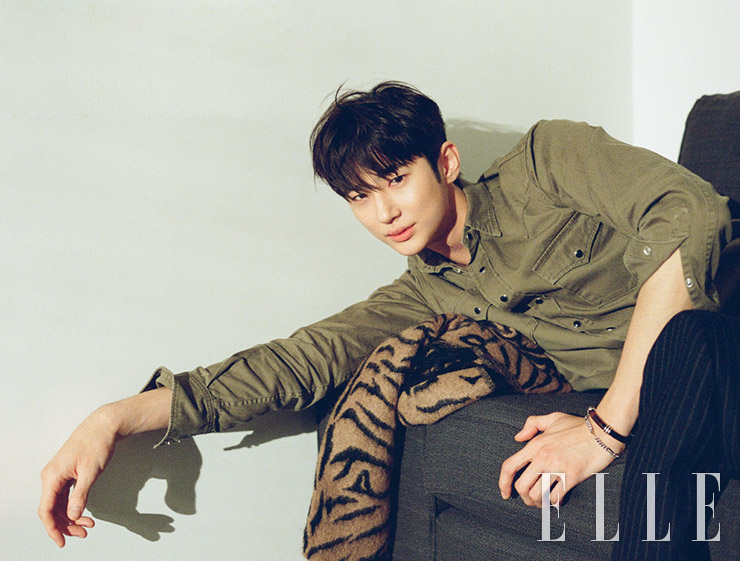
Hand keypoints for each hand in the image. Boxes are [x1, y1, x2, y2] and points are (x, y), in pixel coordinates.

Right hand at [38, 406, 117, 546]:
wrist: (104, 426)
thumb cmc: (97, 444)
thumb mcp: (91, 472)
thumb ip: (80, 496)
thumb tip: (72, 515)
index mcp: (52, 476)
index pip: (46, 510)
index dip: (53, 528)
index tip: (61, 541)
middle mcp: (51, 476)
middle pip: (52, 509)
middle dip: (66, 524)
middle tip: (84, 532)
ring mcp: (58, 474)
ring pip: (59, 503)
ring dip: (71, 516)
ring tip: (87, 524)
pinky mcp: (66, 472)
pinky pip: (64, 495)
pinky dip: (73, 505)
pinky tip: (83, 512)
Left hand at [498, 412, 619, 507]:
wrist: (602, 431)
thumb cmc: (578, 426)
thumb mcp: (552, 418)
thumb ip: (532, 424)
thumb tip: (518, 437)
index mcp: (535, 445)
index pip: (509, 466)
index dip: (503, 483)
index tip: (505, 493)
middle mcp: (543, 457)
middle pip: (521, 486)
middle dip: (523, 497)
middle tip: (531, 499)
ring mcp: (557, 467)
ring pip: (537, 495)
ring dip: (538, 502)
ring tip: (543, 501)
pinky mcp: (572, 477)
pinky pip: (556, 498)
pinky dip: (554, 502)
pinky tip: (557, 499)